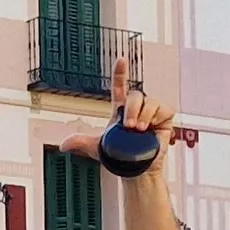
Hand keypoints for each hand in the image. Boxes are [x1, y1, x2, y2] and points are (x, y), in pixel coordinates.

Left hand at [55, 59, 169, 157]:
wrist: (138, 170)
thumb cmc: (121, 157)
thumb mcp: (97, 148)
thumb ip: (81, 143)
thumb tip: (63, 145)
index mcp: (120, 109)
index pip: (120, 86)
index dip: (120, 73)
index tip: (122, 60)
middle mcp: (137, 107)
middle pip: (134, 95)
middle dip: (131, 109)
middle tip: (129, 126)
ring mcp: (152, 111)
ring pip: (148, 101)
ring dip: (143, 114)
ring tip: (139, 129)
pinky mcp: (165, 117)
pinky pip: (163, 108)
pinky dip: (156, 116)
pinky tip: (151, 127)